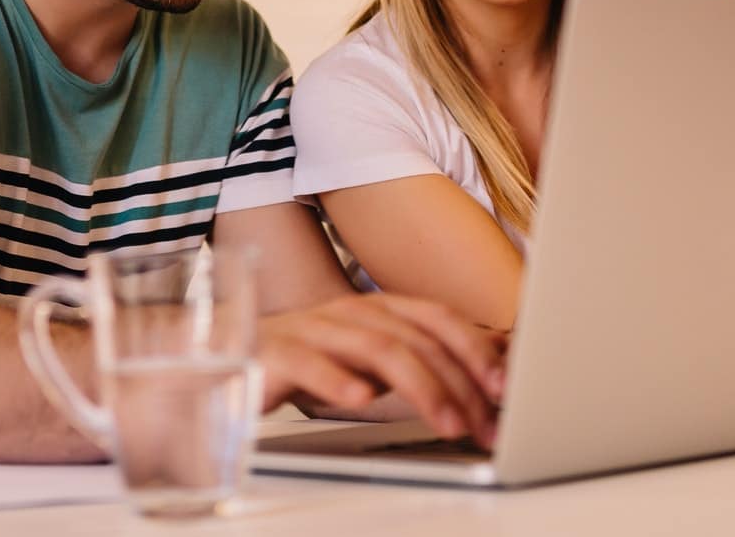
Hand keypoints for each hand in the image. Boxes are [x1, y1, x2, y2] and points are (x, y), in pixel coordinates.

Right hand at [258, 293, 505, 447]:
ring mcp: (314, 328)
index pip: (437, 319)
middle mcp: (350, 311)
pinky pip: (310, 362)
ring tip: (447, 422)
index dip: (475, 348)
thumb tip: (493, 365)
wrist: (229, 352)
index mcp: (378, 309)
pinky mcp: (277, 352)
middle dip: (458, 384)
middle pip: (415, 340)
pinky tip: (361, 401)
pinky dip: (338, 381)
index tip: (504, 386)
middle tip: (483, 425)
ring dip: (420, 387)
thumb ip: (423, 360)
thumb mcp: (372, 360)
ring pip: (376, 348)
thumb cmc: (311, 360)